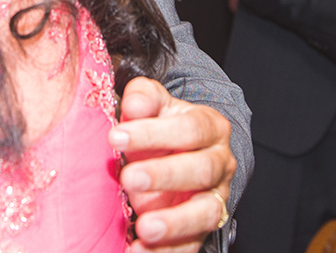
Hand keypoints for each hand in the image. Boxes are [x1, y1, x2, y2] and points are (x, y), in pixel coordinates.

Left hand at [109, 78, 235, 252]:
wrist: (180, 151)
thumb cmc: (162, 125)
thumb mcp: (155, 105)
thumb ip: (144, 98)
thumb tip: (135, 104)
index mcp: (210, 127)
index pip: (189, 129)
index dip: (154, 134)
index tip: (116, 137)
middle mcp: (219, 164)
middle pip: (201, 170)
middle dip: (164, 176)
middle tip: (128, 178)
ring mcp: (215, 198)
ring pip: (206, 212)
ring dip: (175, 222)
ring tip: (145, 227)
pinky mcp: (203, 229)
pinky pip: (192, 244)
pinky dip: (168, 251)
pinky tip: (140, 250)